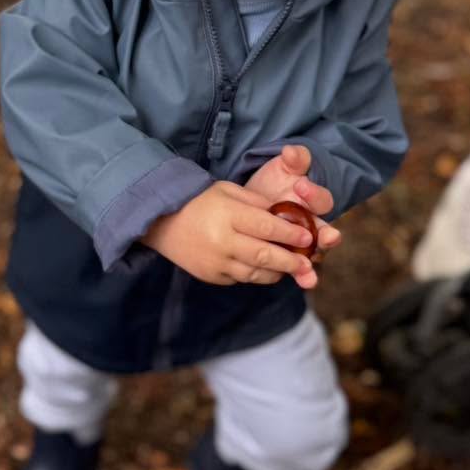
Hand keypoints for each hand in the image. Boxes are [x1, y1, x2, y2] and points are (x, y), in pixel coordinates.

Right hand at [142, 181, 315, 285]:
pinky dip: (256, 275)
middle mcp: (222, 241)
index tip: (307, 236)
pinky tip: (266, 270)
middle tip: (307, 263)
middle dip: (291, 261)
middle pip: (265, 255)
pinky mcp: (211, 276)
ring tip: (290, 268)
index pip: (267, 227)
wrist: (161, 222)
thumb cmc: (200, 201)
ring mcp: (216, 262)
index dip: (290, 234)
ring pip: (256, 273)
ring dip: (277, 272)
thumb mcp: (228, 190)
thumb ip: (257, 202)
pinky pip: (241, 279)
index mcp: (228, 215)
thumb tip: (287, 215)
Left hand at [245, 145, 341, 286]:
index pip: (321, 199)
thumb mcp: (284, 168)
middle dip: (327, 235)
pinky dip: (303, 275)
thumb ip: (294, 160)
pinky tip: (304, 282)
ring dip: (314, 263)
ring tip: (312, 273)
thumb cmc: (276, 182)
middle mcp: (314, 223)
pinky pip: (300, 266)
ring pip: (315, 253)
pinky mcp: (290, 254)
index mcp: (313, 201)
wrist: (257, 200)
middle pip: (326, 231)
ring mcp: (303, 241)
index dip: (313, 194)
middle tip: (327, 236)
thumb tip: (292, 151)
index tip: (300, 186)